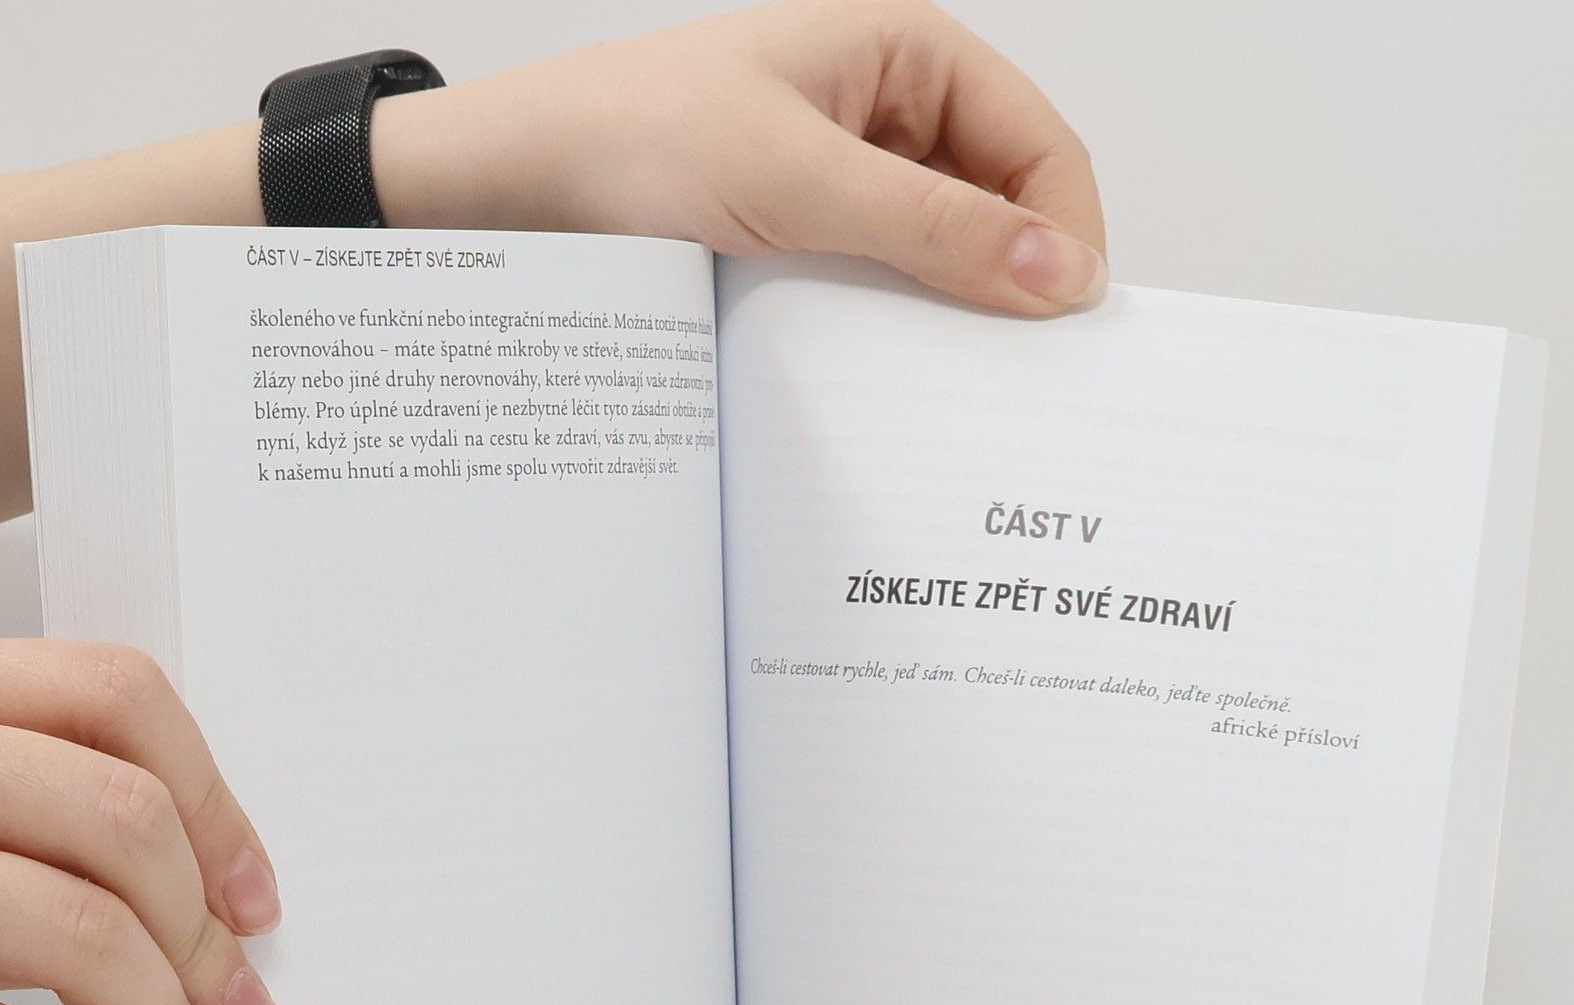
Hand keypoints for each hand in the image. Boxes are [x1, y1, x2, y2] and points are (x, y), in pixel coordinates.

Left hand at [373, 0, 1106, 314]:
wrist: (508, 189)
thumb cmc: (629, 142)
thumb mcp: (798, 182)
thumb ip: (934, 229)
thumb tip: (1059, 274)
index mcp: (906, 51)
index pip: (1040, 147)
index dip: (1064, 235)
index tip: (1063, 331)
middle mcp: (887, 109)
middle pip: (1003, 206)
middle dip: (1013, 284)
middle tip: (1014, 379)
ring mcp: (847, 176)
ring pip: (944, 256)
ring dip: (949, 316)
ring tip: (944, 384)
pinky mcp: (808, 236)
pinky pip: (884, 286)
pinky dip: (894, 329)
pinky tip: (883, 373)